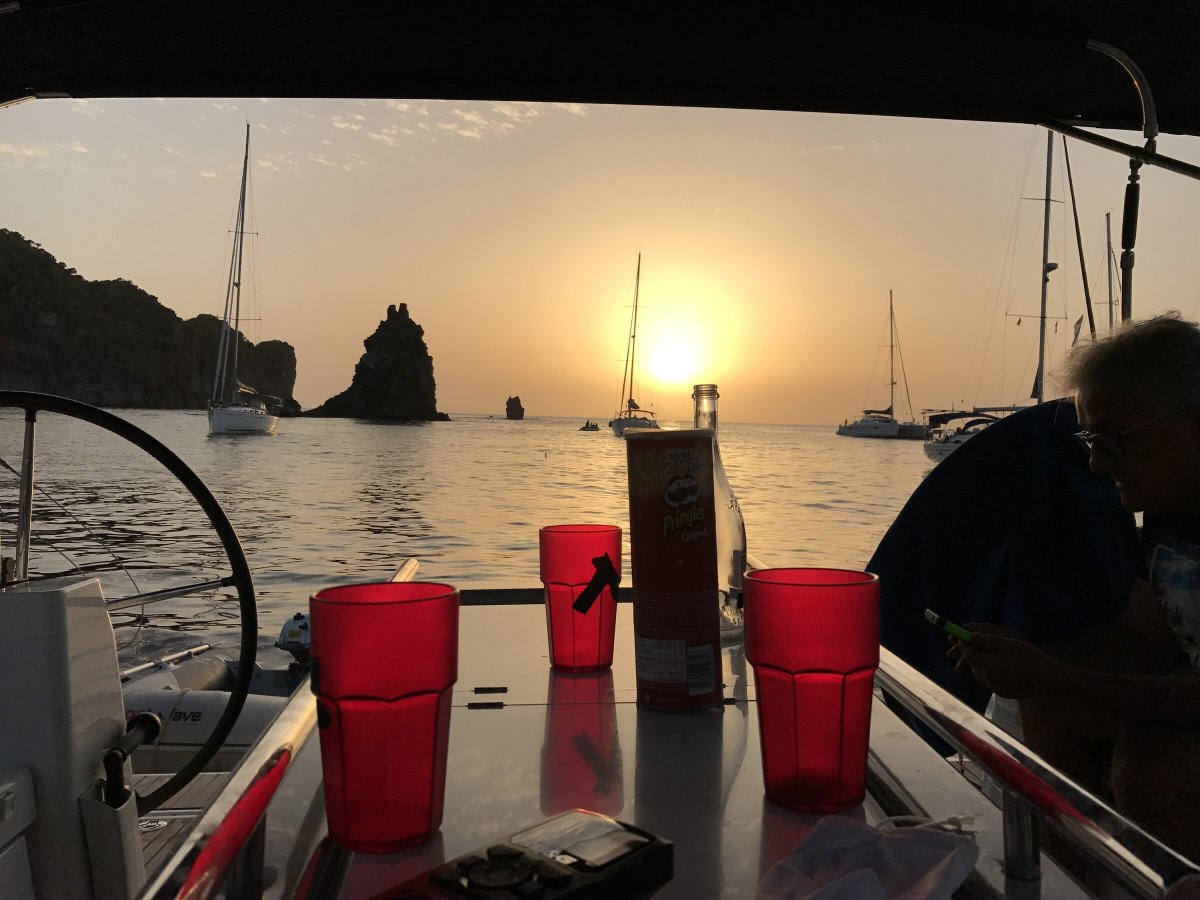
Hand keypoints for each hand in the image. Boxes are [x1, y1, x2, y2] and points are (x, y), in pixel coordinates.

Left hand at [948, 623, 1069, 698]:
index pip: (968, 654)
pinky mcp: (1001, 692)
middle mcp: (988, 679)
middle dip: (970, 654)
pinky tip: (999, 666)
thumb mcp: (1009, 644)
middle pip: (972, 665)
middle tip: (972, 644)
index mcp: (988, 665)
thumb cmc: (1030, 659)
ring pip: (980, 673)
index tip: (962, 636)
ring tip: (986, 654)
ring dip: (979, 663)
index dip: (964, 644)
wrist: (1048, 680)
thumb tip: (971, 636)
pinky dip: (989, 672)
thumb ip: (988, 640)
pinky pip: (989, 680)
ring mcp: (994, 688)